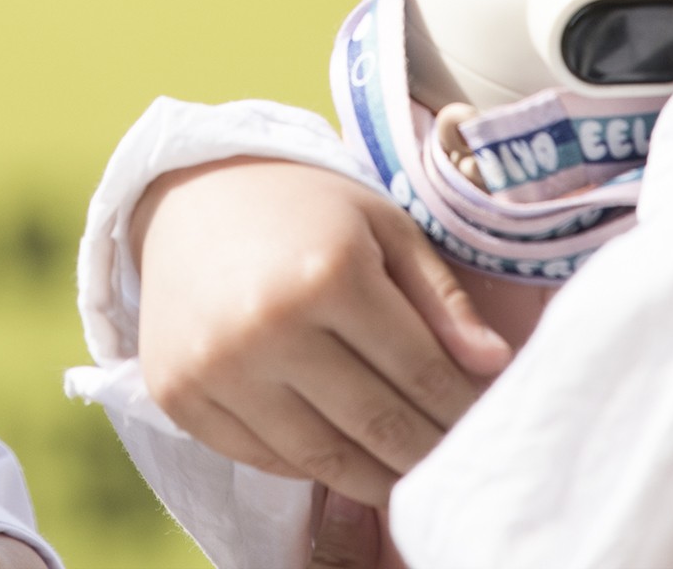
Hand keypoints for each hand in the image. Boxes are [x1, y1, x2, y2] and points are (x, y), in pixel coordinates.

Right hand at [133, 159, 511, 507]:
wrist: (188, 194)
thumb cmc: (303, 209)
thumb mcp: (383, 227)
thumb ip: (440, 298)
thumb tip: (494, 366)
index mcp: (329, 273)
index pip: (420, 372)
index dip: (462, 410)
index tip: (485, 429)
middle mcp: (268, 323)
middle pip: (376, 424)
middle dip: (427, 453)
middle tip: (456, 467)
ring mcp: (217, 365)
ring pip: (321, 457)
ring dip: (375, 478)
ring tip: (407, 479)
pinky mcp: (178, 394)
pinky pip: (262, 458)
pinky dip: (308, 467)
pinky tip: (340, 457)